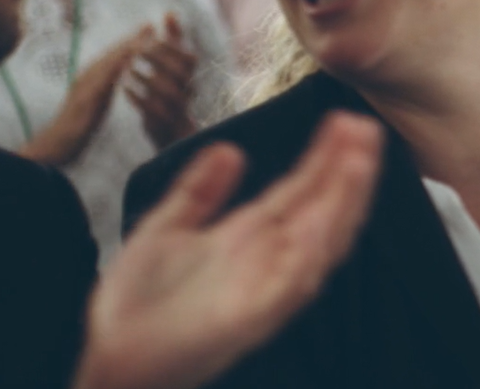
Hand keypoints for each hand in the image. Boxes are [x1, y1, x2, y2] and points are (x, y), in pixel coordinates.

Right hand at [19, 27, 153, 165]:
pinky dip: (113, 72)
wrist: (57, 144)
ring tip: (143, 39)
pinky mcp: (84, 101)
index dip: (130, 41)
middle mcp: (86, 78)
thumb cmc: (76, 126)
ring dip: (125, 50)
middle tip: (149, 25)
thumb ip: (104, 87)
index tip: (147, 29)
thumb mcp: (95, 102)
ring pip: (106, 64)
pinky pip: (100, 83)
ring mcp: (84, 88)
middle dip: (130, 38)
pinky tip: (127, 64)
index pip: (113, 55)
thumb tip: (117, 76)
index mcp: (90, 78)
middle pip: (110, 54)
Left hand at [73, 112, 383, 388]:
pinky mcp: (254, 316)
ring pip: (320, 243)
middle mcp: (268, 260)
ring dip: (344, 203)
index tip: (344, 120)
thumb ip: (198, 191)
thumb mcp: (165, 230)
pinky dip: (311, 252)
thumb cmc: (139, 306)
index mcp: (250, 238)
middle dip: (347, 171)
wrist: (113, 359)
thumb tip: (229, 149)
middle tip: (367, 128)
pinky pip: (293, 283)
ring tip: (359, 161)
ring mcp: (266, 288)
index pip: (300, 190)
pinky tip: (322, 221)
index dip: (324, 156)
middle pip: (322, 210)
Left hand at [128, 14, 199, 149]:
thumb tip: (170, 12)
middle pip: (181, 73)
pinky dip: (140, 99)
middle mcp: (188, 91)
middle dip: (159, 60)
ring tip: (129, 70)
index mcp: (190, 75)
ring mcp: (178, 108)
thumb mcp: (173, 64)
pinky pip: (155, 112)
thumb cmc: (170, 91)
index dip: (171, 47)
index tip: (150, 39)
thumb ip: (173, 39)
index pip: (189, 58)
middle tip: (137, 51)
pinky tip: (125, 89)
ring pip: (171, 93)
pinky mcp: (165, 123)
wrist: (172, 129)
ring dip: (149, 79)